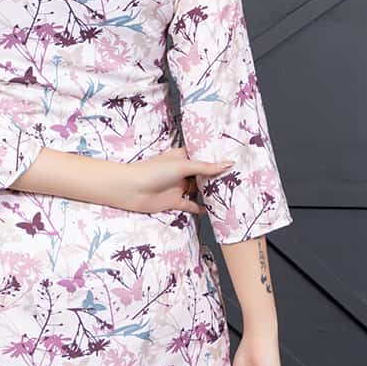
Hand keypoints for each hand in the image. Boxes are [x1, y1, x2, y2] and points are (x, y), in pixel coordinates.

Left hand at [111, 146, 235, 215]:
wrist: (131, 190)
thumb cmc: (153, 171)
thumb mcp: (182, 166)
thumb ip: (205, 167)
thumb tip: (227, 164)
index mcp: (181, 157)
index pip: (201, 156)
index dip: (214, 157)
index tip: (232, 158)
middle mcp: (180, 171)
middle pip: (201, 174)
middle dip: (215, 177)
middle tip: (235, 177)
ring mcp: (177, 186)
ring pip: (197, 190)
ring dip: (209, 192)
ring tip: (227, 193)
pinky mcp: (173, 201)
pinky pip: (189, 205)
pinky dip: (199, 207)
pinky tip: (211, 209)